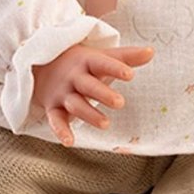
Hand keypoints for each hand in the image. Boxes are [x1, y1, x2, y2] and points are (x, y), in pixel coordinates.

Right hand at [31, 44, 154, 146]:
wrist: (42, 65)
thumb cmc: (81, 64)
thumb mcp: (101, 57)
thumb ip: (126, 57)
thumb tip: (151, 52)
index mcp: (87, 61)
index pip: (101, 63)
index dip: (115, 68)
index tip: (130, 74)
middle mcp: (74, 77)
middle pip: (88, 85)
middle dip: (102, 93)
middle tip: (120, 102)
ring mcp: (63, 93)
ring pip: (75, 104)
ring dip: (89, 114)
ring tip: (106, 124)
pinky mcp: (53, 108)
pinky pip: (55, 120)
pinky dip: (61, 131)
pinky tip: (70, 142)